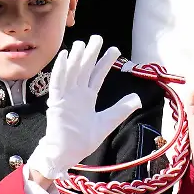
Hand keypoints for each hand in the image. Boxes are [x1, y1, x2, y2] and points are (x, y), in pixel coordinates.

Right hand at [27, 35, 142, 179]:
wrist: (65, 155)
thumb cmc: (82, 141)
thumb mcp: (106, 123)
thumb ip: (120, 110)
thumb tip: (137, 98)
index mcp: (87, 98)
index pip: (97, 75)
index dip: (105, 62)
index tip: (115, 50)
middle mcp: (76, 94)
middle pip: (84, 69)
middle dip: (91, 54)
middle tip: (97, 37)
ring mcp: (66, 97)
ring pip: (71, 73)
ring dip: (76, 58)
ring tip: (82, 43)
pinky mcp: (56, 103)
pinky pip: (58, 83)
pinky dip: (60, 70)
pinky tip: (65, 56)